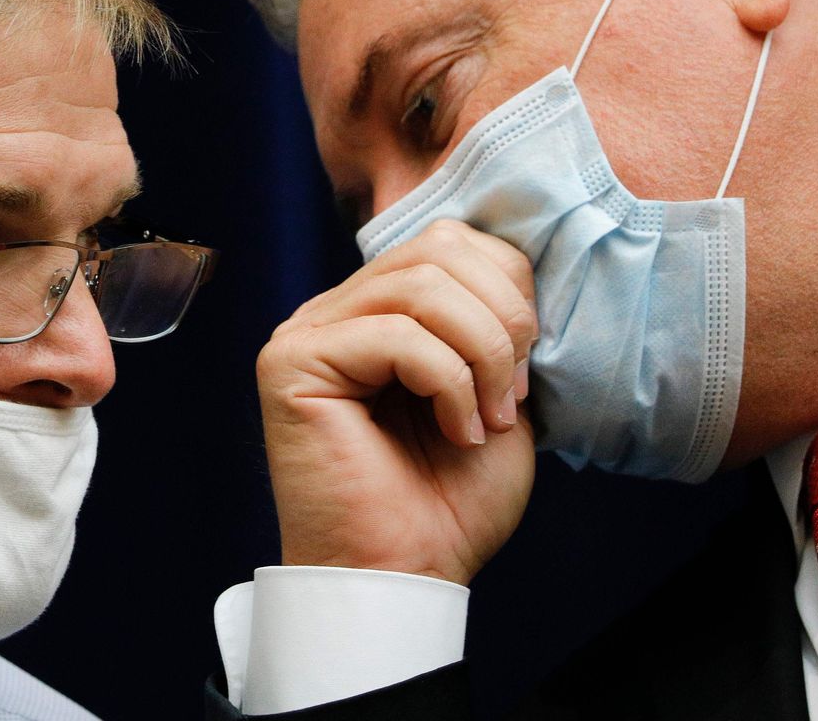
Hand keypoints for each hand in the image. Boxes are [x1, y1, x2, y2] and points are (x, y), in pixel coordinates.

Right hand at [258, 219, 536, 585]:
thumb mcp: (496, 391)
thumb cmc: (449, 500)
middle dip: (501, 319)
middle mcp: (337, 310)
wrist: (408, 576)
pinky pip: (394, 335)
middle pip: (440, 249)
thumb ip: (496, 322)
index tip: (525, 373)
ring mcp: (307, 331)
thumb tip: (518, 271)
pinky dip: (448, 383)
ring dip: (480, 353)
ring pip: (421, 286)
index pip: (453, 242)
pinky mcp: (291, 362)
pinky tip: (457, 431)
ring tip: (488, 418)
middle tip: (512, 395)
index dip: (510, 290)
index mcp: (382, 309)